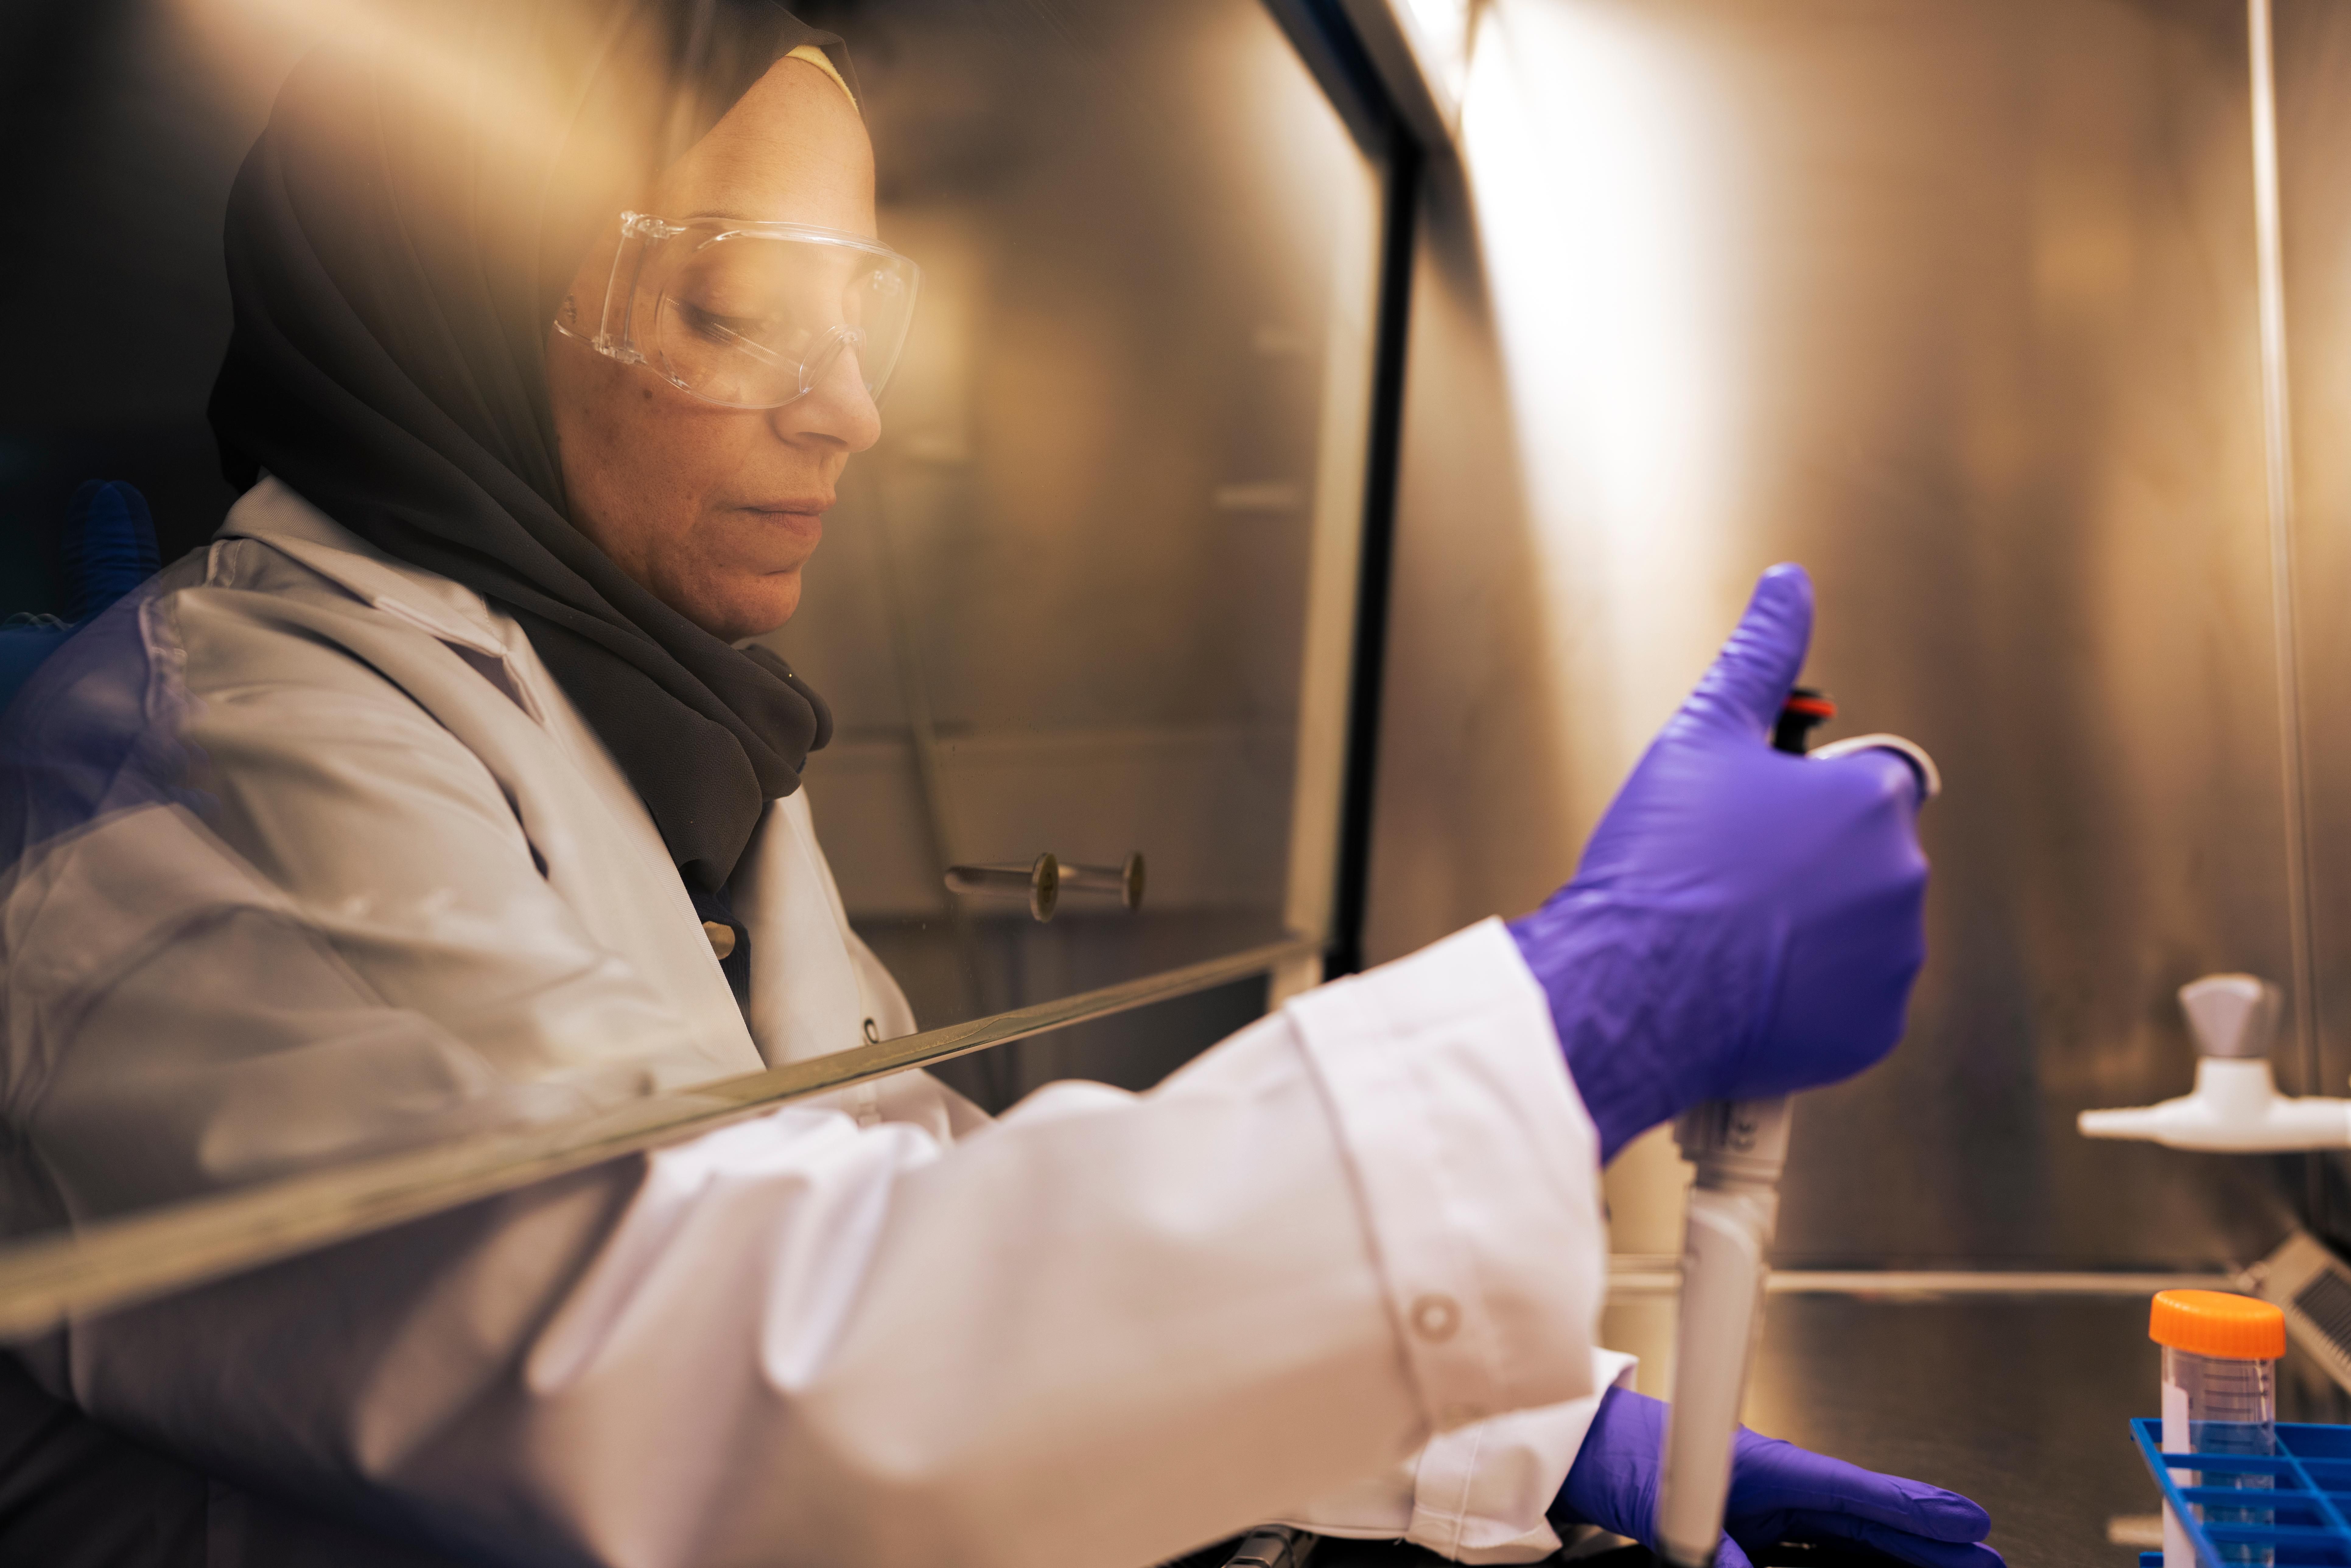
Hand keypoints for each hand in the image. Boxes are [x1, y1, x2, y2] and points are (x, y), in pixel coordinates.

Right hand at [1507, 565, 1927, 1162]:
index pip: (1864, 784)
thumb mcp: (1701, 734)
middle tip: (1730, 878)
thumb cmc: (1662, 868)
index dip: (1801, 799)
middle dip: (1808, 866)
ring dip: (1810, 931)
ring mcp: (1890, 961)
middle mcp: (1899, 879)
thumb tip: (1787, 587)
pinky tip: (1747, 983)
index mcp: (1872, 801)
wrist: (1630, 986)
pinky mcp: (1871, 1029)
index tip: (1752, 820)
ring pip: (1857, 932)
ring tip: (1731, 933)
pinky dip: (1807, 996)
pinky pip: (1848, 1003)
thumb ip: (1759, 655)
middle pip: (1860, 859)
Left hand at [1552, 1386, 2002, 1567]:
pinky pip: (1809, 1545)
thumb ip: (1716, 1547)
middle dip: (1926, 1539)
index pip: (1855, 1493)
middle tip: (1984, 1558)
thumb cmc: (1621, 1452)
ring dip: (1897, 1554)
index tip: (1968, 1522)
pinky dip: (1847, 1559)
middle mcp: (1773, 1486)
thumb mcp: (1669, 1503)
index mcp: (1765, 1468)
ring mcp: (1762, 1507)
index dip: (1915, 1509)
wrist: (1583, 1444)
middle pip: (1864, 1518)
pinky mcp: (1744, 1524)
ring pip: (1846, 1534)